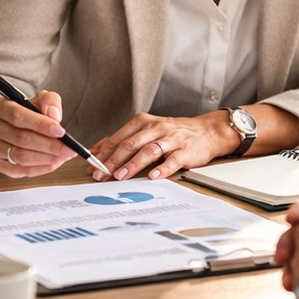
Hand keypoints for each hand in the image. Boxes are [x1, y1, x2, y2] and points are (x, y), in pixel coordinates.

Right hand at [0, 91, 75, 177]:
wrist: (11, 127)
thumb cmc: (28, 112)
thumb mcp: (41, 100)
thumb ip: (50, 101)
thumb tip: (54, 115)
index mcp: (0, 106)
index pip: (17, 116)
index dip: (40, 124)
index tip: (60, 131)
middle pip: (21, 138)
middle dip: (49, 145)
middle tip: (68, 148)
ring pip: (21, 157)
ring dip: (47, 158)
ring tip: (64, 155)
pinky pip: (21, 170)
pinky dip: (41, 168)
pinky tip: (54, 162)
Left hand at [90, 111, 238, 180]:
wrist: (207, 131)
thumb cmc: (174, 133)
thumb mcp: (147, 130)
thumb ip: (124, 139)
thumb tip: (98, 149)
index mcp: (144, 122)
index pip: (119, 138)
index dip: (104, 152)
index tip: (91, 165)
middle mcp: (156, 128)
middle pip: (130, 144)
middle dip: (113, 161)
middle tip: (101, 174)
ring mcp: (171, 139)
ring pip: (148, 151)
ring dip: (133, 165)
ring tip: (121, 176)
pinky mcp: (185, 151)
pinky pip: (172, 160)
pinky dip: (162, 169)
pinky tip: (153, 176)